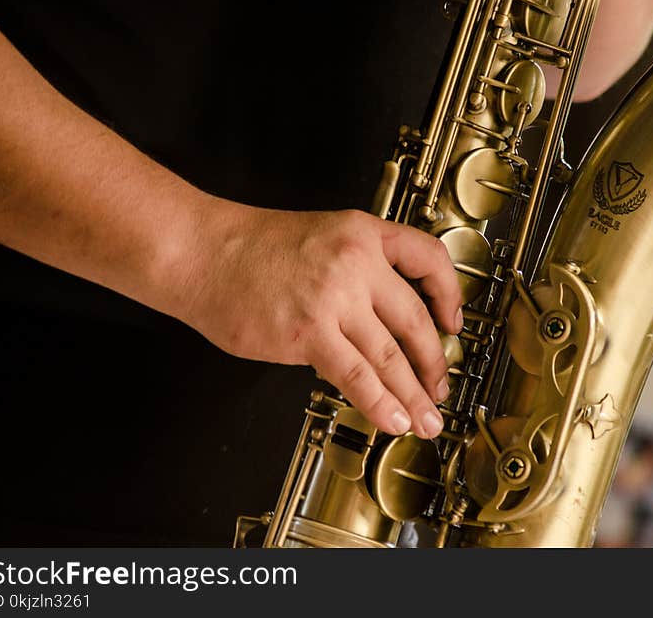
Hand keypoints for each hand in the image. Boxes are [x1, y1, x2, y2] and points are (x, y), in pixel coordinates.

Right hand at [181, 204, 462, 438]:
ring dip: (412, 394)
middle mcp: (356, 263)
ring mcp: (333, 298)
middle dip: (434, 362)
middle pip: (415, 319)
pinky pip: (356, 374)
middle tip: (440, 388)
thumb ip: (355, 274)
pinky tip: (391, 418)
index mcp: (362, 234)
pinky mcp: (308, 332)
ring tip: (425, 418)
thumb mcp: (318, 237)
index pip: (428, 258)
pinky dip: (379, 401)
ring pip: (390, 354)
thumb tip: (378, 325)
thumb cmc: (247, 248)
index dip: (450, 294)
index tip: (453, 321)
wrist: (199, 251)